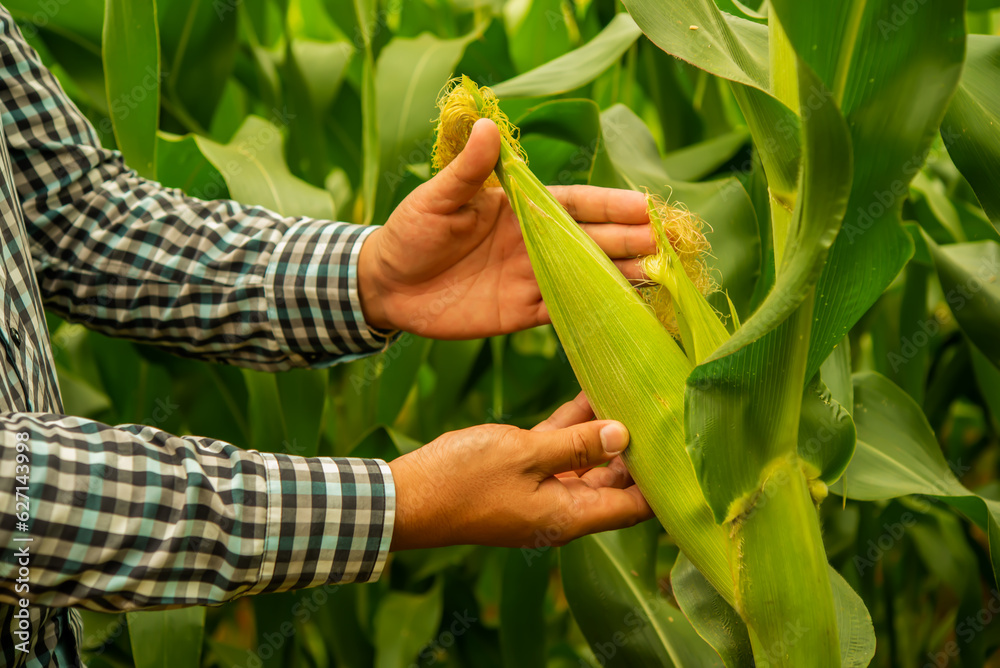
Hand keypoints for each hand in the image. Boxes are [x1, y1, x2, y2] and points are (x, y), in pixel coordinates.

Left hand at [358, 118, 654, 338]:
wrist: (388, 285)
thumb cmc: (411, 232)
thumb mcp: (437, 198)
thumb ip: (468, 170)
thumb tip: (490, 128)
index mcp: (521, 210)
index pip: (576, 205)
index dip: (612, 206)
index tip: (648, 207)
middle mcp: (535, 243)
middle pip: (593, 241)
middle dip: (632, 242)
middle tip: (671, 247)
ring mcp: (532, 279)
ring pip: (588, 277)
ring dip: (623, 277)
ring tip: (663, 279)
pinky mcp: (522, 313)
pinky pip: (567, 312)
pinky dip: (596, 312)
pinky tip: (627, 313)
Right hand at [387, 393, 653, 549]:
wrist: (407, 496)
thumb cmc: (463, 479)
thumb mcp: (524, 453)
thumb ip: (576, 444)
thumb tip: (623, 435)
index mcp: (570, 515)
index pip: (635, 506)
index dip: (664, 480)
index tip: (686, 445)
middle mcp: (563, 509)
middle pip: (617, 482)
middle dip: (639, 450)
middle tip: (664, 409)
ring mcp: (541, 492)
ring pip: (588, 461)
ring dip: (606, 432)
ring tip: (632, 392)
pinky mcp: (521, 474)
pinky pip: (558, 451)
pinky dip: (573, 428)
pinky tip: (588, 393)